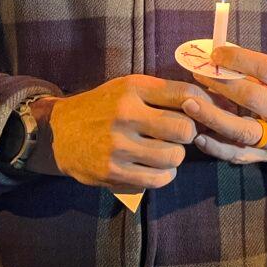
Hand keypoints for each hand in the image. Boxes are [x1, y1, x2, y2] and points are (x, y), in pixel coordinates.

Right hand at [28, 75, 210, 190]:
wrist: (59, 130)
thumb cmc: (104, 106)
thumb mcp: (128, 87)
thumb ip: (163, 92)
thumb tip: (206, 102)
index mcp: (133, 88)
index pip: (185, 94)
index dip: (203, 105)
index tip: (203, 112)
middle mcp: (125, 114)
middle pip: (185, 129)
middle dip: (189, 133)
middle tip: (181, 135)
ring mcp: (118, 145)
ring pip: (174, 156)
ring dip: (177, 156)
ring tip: (167, 151)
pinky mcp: (112, 171)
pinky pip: (157, 179)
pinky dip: (165, 175)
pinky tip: (158, 168)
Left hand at [183, 45, 266, 164]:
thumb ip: (256, 70)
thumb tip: (218, 58)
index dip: (239, 59)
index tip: (216, 54)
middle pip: (253, 98)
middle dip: (222, 84)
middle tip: (199, 75)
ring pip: (243, 131)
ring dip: (213, 117)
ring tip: (191, 105)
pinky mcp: (266, 157)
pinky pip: (238, 155)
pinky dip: (217, 147)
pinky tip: (199, 137)